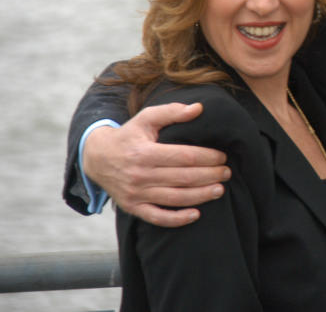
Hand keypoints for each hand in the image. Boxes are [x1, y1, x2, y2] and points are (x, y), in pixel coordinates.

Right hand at [83, 103, 229, 226]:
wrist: (97, 158)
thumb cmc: (129, 136)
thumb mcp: (146, 118)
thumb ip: (172, 111)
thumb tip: (198, 108)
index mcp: (145, 152)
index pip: (184, 156)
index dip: (207, 157)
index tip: (222, 156)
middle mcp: (139, 175)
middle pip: (183, 178)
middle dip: (210, 176)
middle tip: (227, 173)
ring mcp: (135, 194)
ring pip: (175, 198)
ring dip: (201, 196)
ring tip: (220, 190)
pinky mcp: (133, 207)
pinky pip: (157, 217)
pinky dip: (177, 219)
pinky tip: (196, 215)